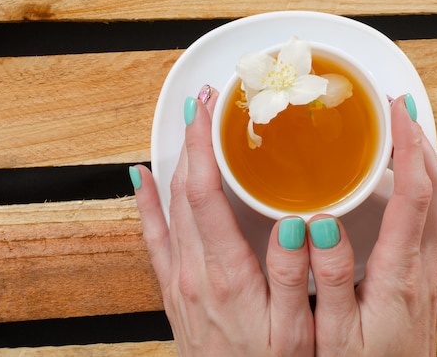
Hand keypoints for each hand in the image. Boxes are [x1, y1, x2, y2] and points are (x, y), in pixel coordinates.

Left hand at [130, 87, 314, 355]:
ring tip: (187, 126)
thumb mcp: (293, 332)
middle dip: (192, 139)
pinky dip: (146, 201)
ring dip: (176, 159)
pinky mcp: (173, 287)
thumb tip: (292, 224)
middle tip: (205, 103)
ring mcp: (178, 278)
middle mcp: (192, 270)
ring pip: (168, 204)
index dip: (203, 145)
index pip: (204, 193)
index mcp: (224, 273)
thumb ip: (290, 276)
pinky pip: (152, 235)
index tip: (206, 110)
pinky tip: (143, 179)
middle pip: (183, 189)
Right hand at [307, 94, 436, 355]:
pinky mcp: (426, 276)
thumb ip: (331, 278)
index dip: (407, 147)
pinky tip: (421, 181)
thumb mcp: (337, 332)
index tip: (393, 112)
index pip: (414, 193)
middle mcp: (421, 265)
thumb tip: (322, 224)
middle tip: (398, 110)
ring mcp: (429, 270)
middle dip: (420, 141)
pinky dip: (434, 187)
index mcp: (399, 272)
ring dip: (429, 161)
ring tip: (406, 133)